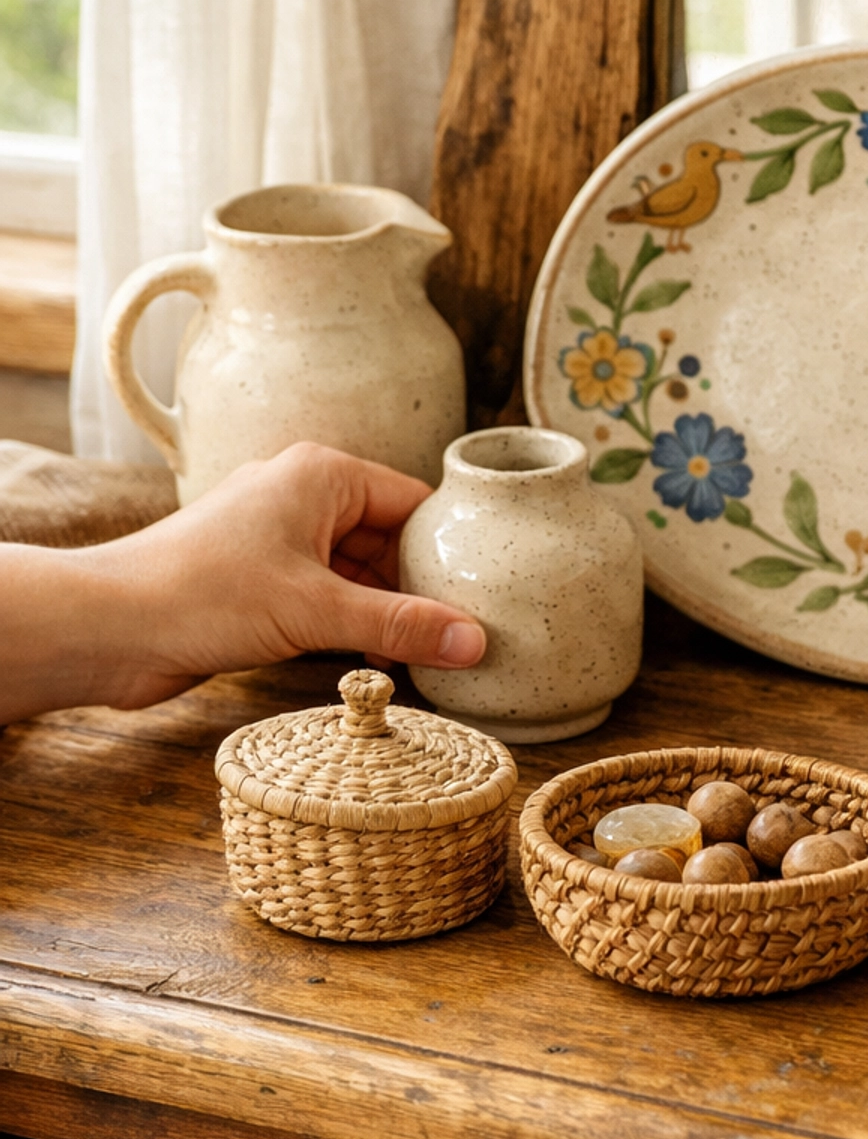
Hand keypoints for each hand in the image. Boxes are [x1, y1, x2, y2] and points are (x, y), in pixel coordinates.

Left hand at [0, 443, 484, 719]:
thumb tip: (473, 641)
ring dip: (387, 614)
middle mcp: (303, 495)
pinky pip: (327, 597)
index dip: (450, 551)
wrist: (110, 627)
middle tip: (462, 637)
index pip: (415, 503)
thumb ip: (400, 625)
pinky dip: (352, 626)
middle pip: (390, 540)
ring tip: (426, 658)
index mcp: (323, 475)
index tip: (486, 596)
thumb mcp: (316, 611)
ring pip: (359, 573)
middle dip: (420, 590)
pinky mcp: (260, 580)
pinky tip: (376, 664)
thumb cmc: (201, 593)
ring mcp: (279, 539)